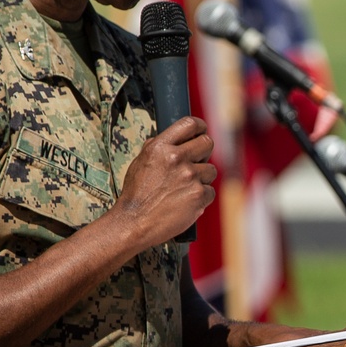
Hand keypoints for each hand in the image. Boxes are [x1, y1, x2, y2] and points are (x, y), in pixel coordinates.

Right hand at [113, 116, 216, 251]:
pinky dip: (202, 197)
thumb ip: (159, 147)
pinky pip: (210, 191)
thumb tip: (174, 138)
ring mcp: (189, 176)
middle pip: (207, 143)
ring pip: (211, 170)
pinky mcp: (198, 195)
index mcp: (160, 147)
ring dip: (202, 179)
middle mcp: (176, 158)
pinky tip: (187, 202)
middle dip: (204, 153)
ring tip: (185, 189)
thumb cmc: (137, 195)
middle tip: (196, 163)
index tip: (201, 132)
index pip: (190, 124)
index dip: (200, 127)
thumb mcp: (141, 162)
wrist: (134, 222)